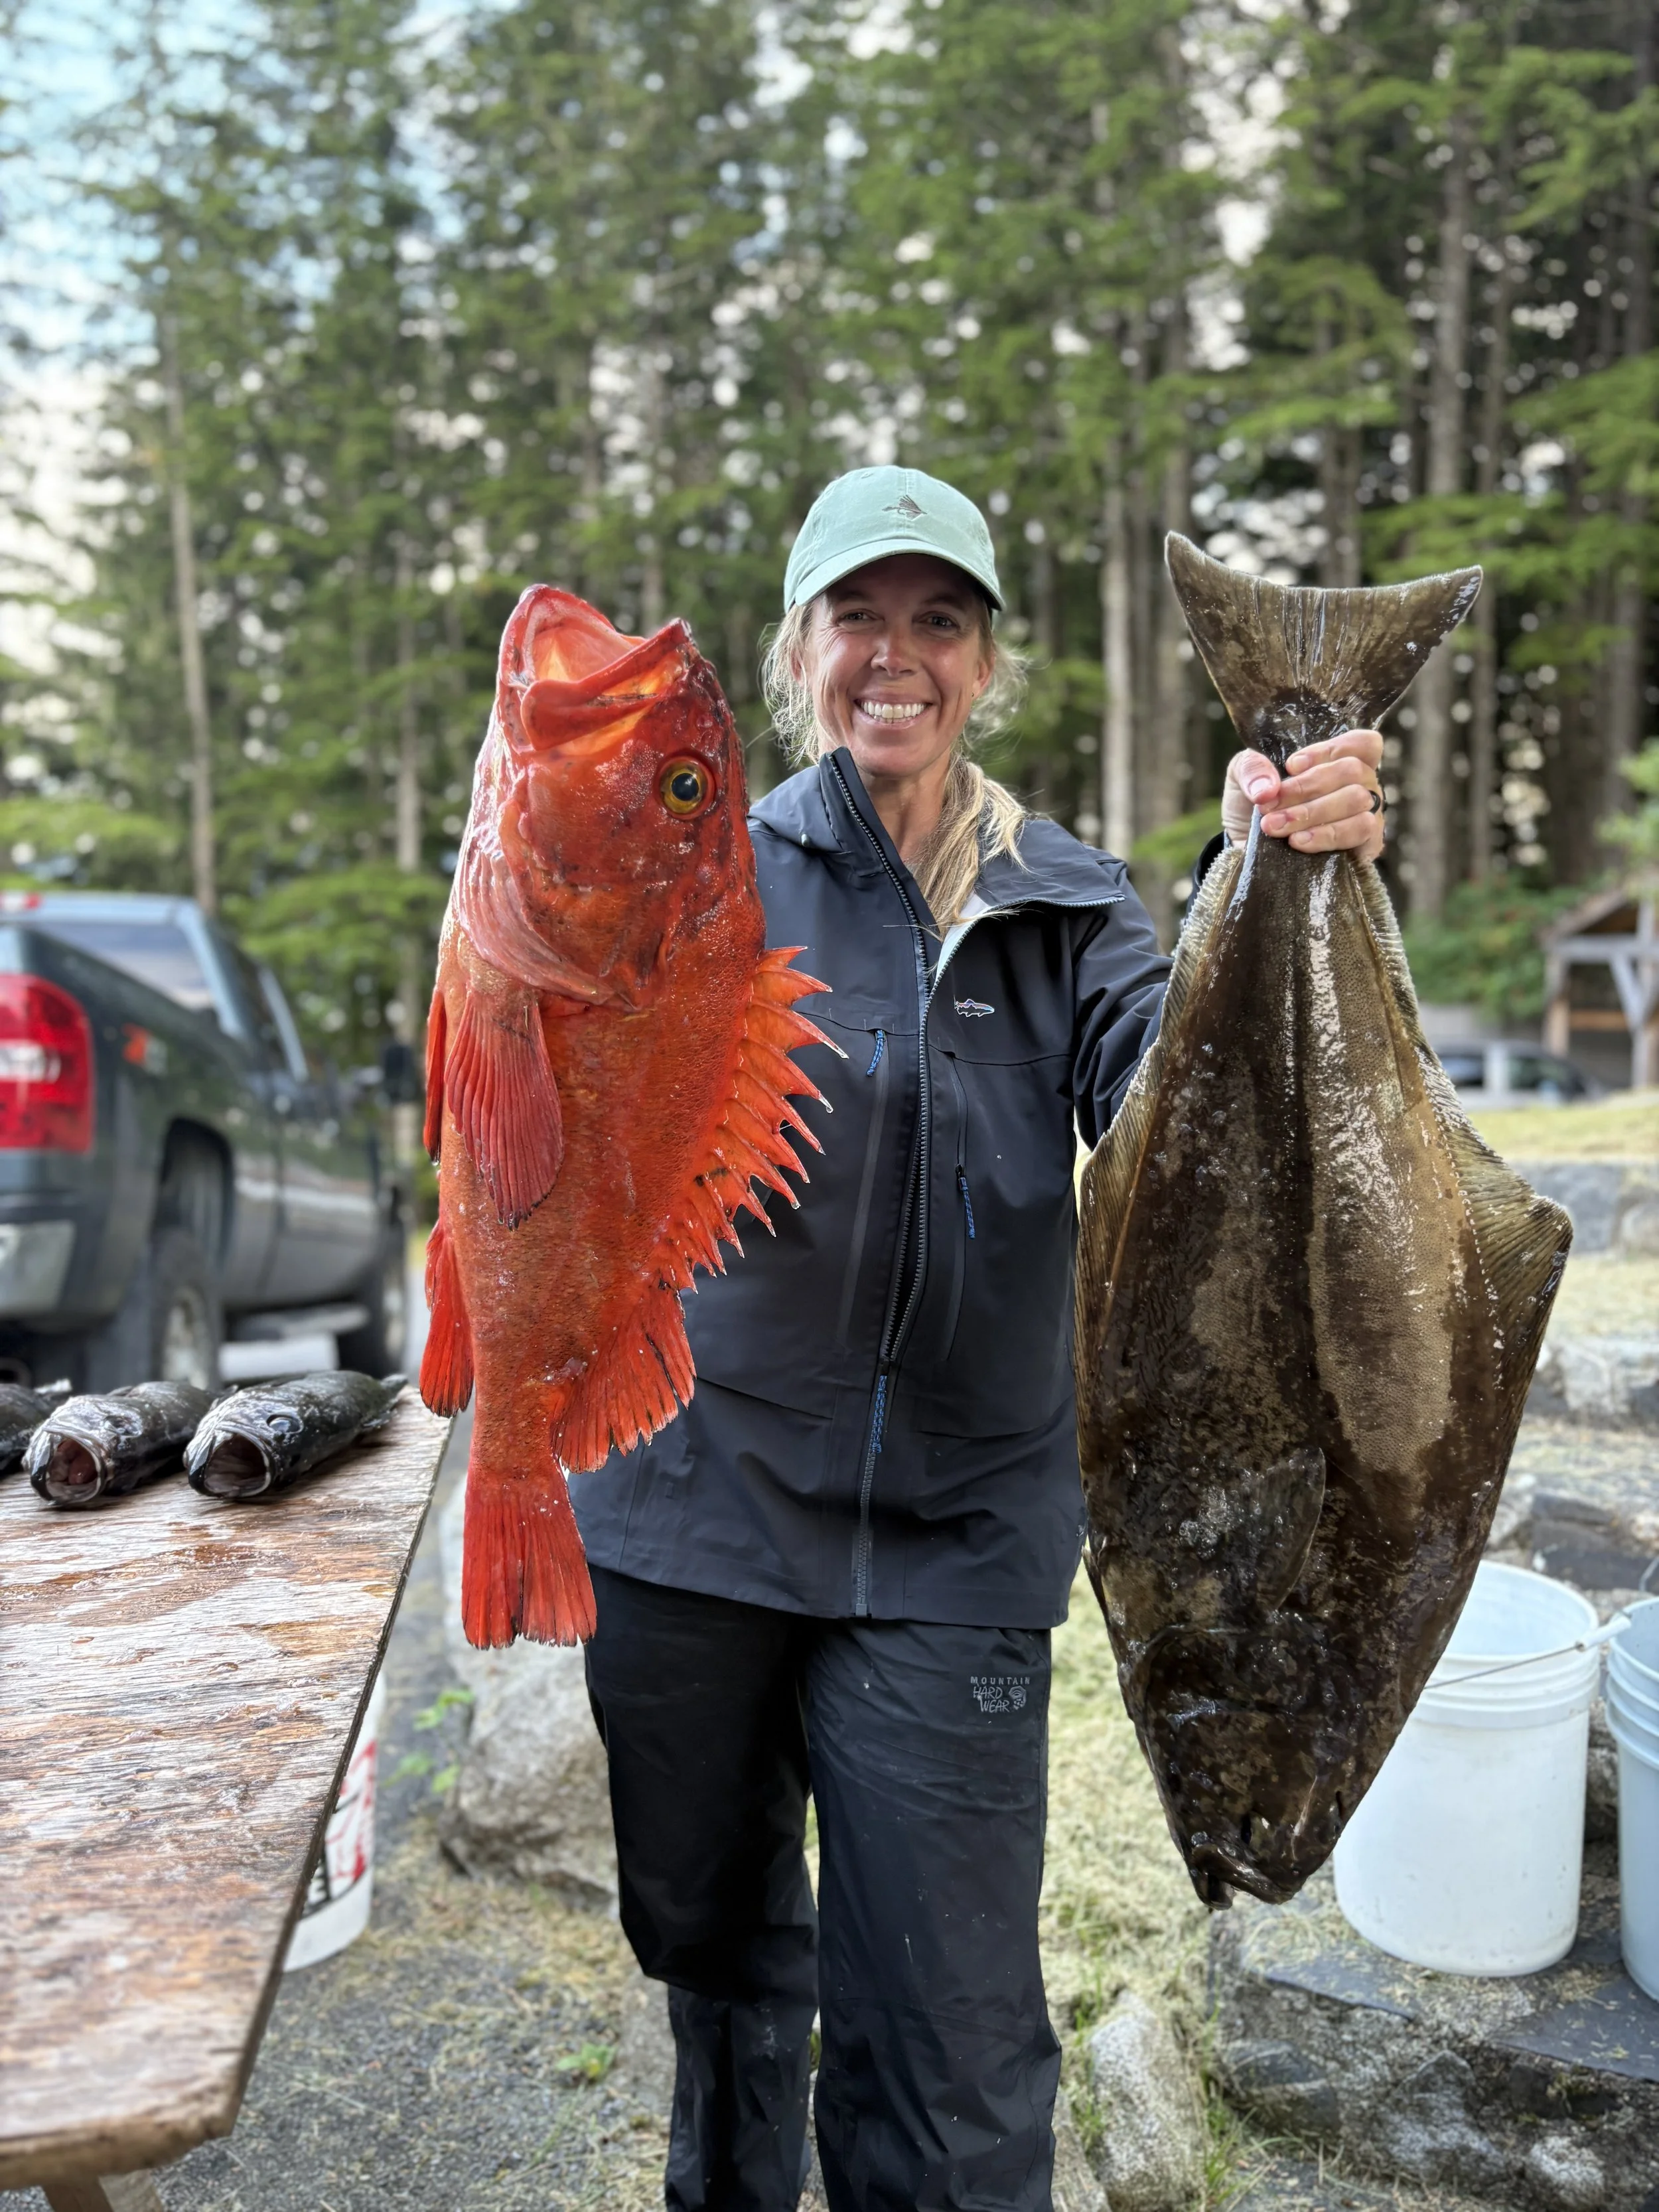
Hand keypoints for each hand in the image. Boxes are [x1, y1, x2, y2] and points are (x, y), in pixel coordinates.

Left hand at [1222, 730, 1386, 863]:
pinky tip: (1298, 841)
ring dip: (1313, 812)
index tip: (1291, 766)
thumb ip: (1252, 769)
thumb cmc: (1254, 805)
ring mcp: (1366, 814)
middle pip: (1353, 770)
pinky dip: (1327, 835)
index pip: (1361, 742)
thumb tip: (1268, 788)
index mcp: (1338, 760)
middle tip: (1269, 805)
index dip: (1330, 749)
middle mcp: (1359, 784)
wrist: (1245, 848)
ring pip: (1357, 800)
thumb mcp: (1243, 776)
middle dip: (1307, 787)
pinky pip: (1361, 832)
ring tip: (1276, 826)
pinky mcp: (1365, 846)